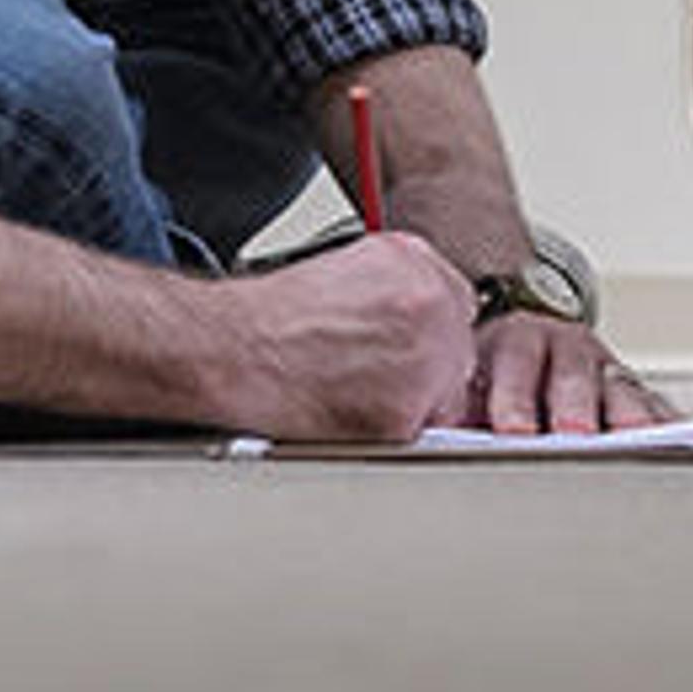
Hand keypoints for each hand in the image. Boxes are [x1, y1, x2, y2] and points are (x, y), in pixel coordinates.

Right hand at [217, 231, 478, 440]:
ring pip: (446, 395)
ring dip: (412, 402)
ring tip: (355, 392)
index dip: (428, 333)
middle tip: (371, 375)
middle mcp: (429, 301)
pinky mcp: (406, 410)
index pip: (456, 303)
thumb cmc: (272, 317)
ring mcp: (425, 356)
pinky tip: (352, 410)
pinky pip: (422, 431)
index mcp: (414, 260)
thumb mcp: (347, 267)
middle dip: (426, 370)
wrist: (234, 349)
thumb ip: (397, 283)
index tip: (403, 347)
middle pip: (458, 351)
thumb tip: (421, 315)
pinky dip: (392, 431)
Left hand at [463, 312, 675, 434]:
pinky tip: (670, 447)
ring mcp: (605, 371)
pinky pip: (657, 410)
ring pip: (621, 391)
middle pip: (574, 377)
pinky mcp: (636, 397)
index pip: (516, 363)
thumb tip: (417, 434)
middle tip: (573, 438)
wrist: (518, 354)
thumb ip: (448, 410)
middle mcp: (566, 349)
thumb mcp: (462, 386)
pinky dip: (663, 428)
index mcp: (516, 341)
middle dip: (574, 409)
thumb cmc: (488, 381)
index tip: (513, 432)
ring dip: (627, 420)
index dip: (514, 398)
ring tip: (633, 446)